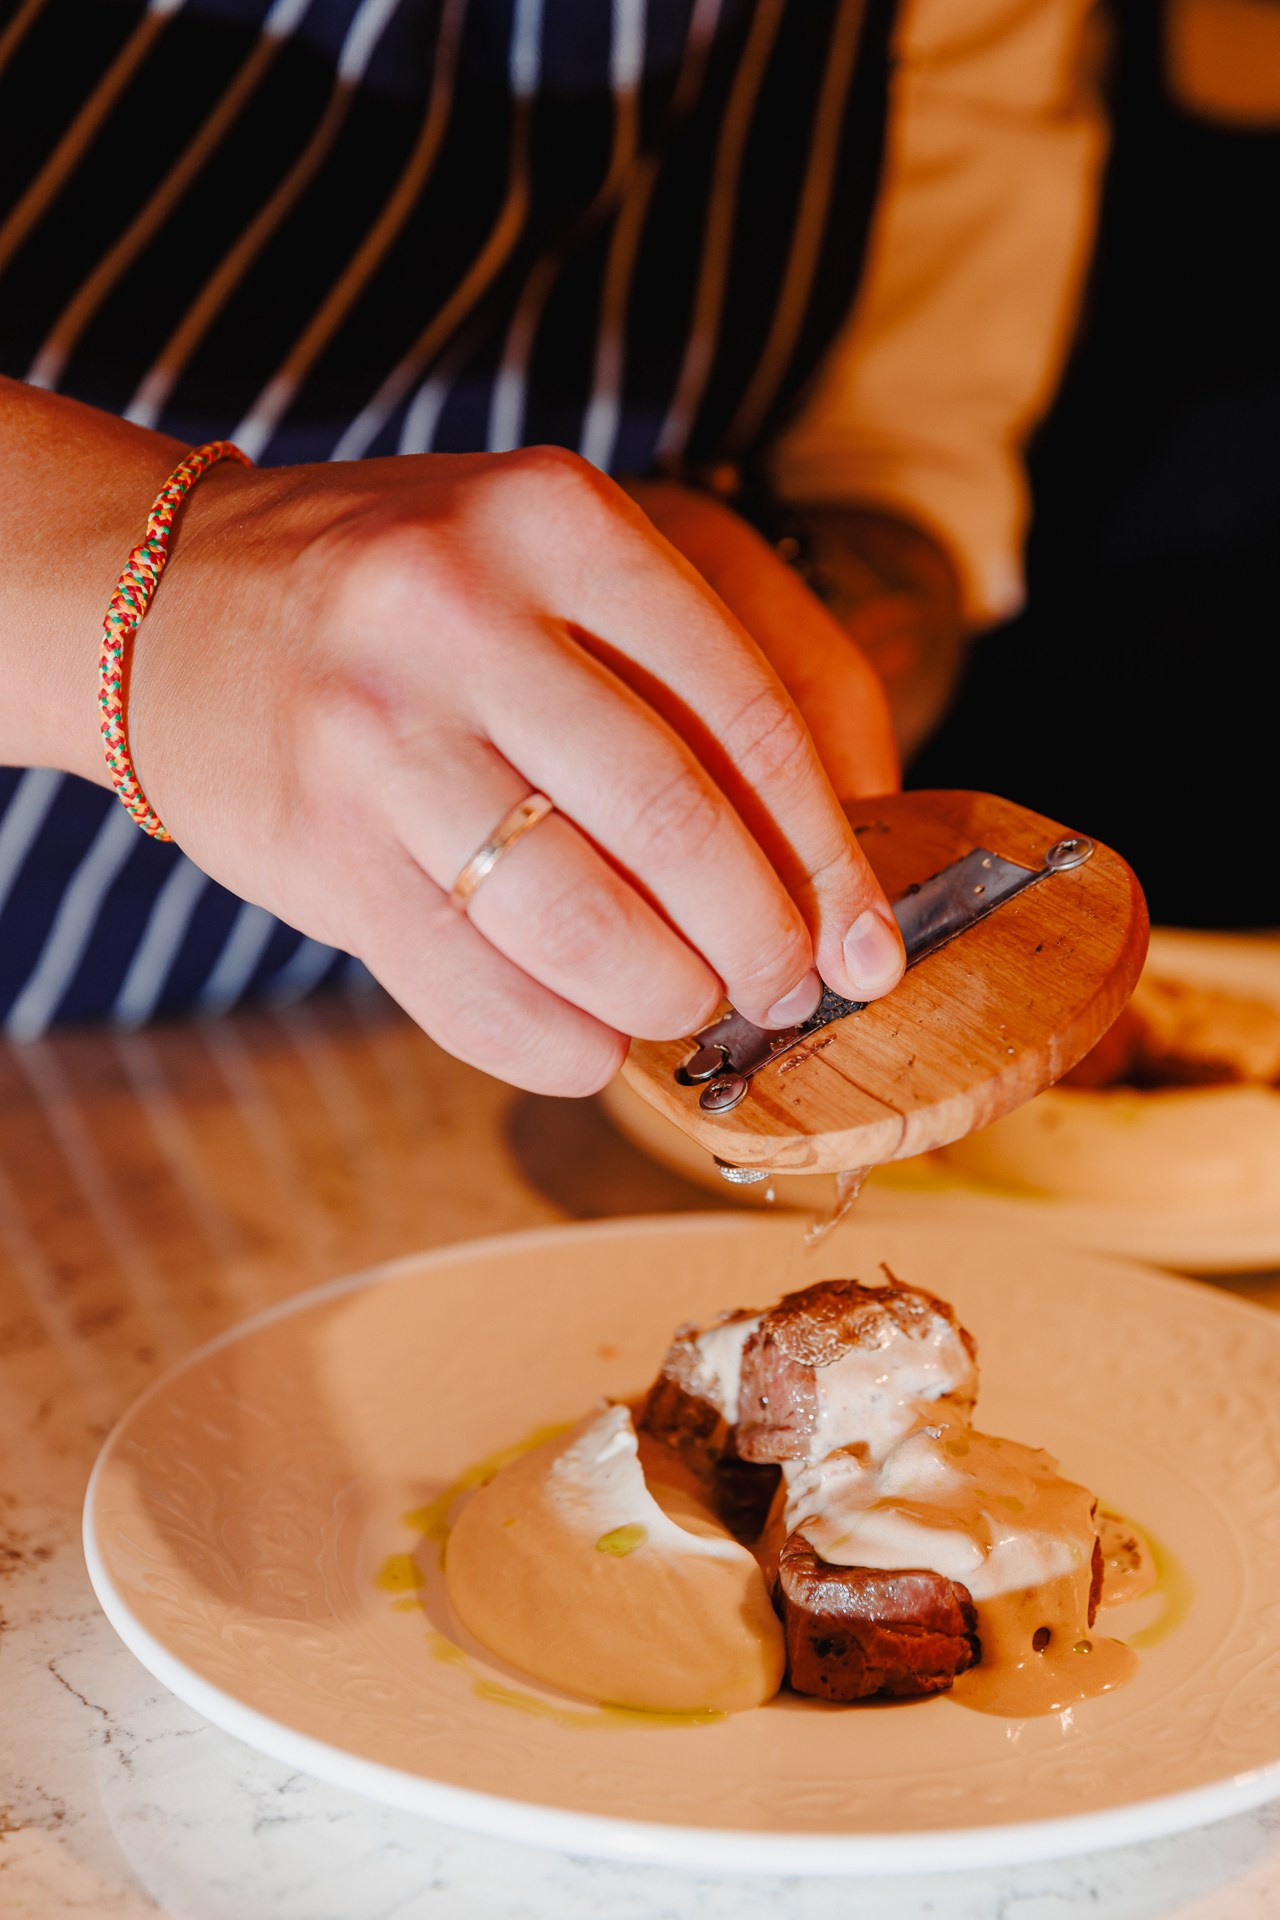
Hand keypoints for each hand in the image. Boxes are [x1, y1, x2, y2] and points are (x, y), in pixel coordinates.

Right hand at [128, 446, 905, 1093]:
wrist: (168, 599)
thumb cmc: (413, 596)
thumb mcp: (557, 561)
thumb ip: (700, 670)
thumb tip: (833, 870)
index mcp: (557, 519)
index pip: (747, 714)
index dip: (826, 854)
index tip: (866, 942)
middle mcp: (459, 611)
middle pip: (676, 825)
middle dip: (762, 942)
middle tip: (788, 989)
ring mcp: (374, 732)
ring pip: (579, 922)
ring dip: (664, 998)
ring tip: (686, 1007)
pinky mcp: (315, 846)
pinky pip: (471, 988)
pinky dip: (557, 1045)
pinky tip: (591, 1045)